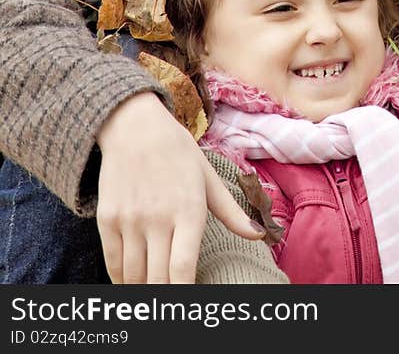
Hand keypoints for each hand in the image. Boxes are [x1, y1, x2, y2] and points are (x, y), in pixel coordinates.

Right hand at [97, 92, 263, 283]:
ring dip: (143, 289)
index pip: (182, 268)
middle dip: (165, 296)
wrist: (134, 126)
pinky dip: (122, 279)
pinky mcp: (107, 219)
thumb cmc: (178, 152)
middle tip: (172, 300)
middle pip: (158, 278)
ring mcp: (130, 219)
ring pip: (134, 275)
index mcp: (188, 209)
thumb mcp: (208, 177)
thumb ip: (231, 211)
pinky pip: (113, 263)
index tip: (188, 304)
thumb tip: (259, 235)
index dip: (184, 294)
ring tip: (154, 290)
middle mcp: (158, 217)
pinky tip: (132, 281)